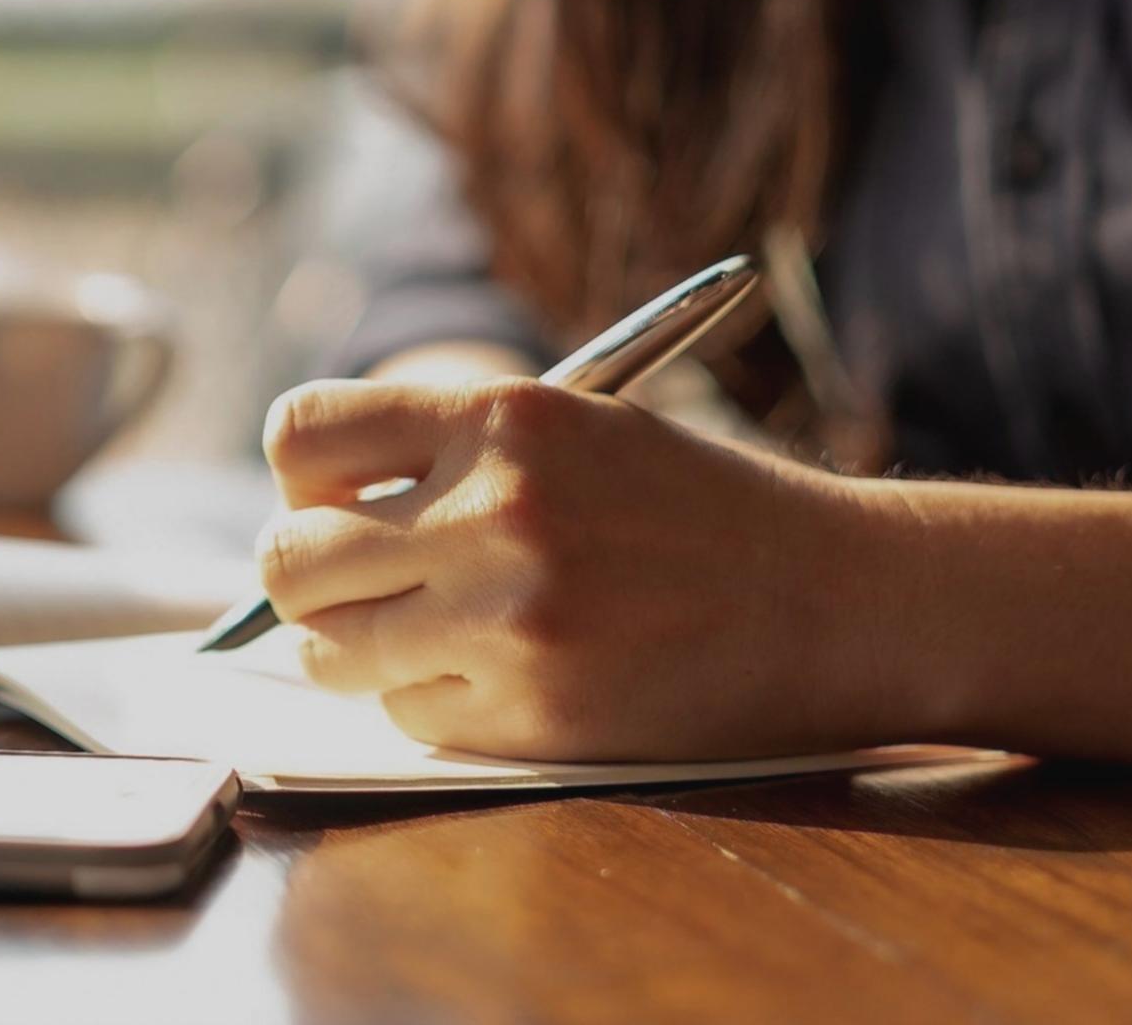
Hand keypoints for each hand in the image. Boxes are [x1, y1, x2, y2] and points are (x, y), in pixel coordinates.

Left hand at [255, 376, 898, 760]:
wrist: (841, 601)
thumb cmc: (698, 511)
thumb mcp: (578, 429)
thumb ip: (446, 455)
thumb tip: (305, 516)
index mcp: (503, 416)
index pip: (302, 431)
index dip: (303, 476)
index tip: (335, 499)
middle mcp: (495, 512)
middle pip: (290, 558)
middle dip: (308, 579)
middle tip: (361, 585)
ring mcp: (511, 621)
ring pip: (330, 653)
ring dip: (358, 650)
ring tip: (433, 632)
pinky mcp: (535, 716)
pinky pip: (406, 714)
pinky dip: (434, 702)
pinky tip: (506, 675)